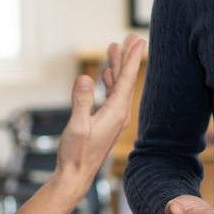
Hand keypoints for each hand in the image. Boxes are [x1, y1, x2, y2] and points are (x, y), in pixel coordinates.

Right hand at [53, 34, 144, 196]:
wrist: (76, 177)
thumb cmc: (76, 154)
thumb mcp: (76, 126)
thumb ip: (81, 101)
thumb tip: (85, 77)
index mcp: (116, 112)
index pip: (127, 79)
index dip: (132, 58)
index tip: (138, 40)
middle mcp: (120, 113)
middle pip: (126, 79)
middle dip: (128, 57)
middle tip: (131, 37)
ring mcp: (114, 118)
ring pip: (119, 86)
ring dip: (118, 67)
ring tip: (115, 49)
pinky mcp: (107, 122)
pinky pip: (112, 96)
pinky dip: (111, 81)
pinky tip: (106, 75)